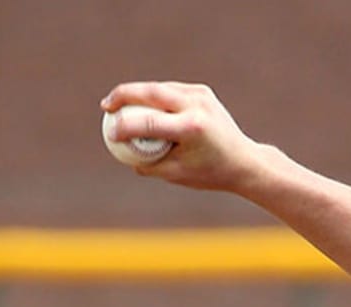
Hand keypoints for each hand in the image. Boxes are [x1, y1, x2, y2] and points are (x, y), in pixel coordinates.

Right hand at [100, 81, 269, 192]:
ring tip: (117, 105)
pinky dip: (154, 97)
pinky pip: (170, 91)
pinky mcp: (202, 91)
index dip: (125, 126)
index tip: (110, 133)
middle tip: (106, 106)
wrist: (244, 161)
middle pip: (151, 91)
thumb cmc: (210, 172)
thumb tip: (120, 153)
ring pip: (159, 88)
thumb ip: (148, 164)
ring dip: (137, 93)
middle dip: (123, 95)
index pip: (150, 122)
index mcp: (193, 127)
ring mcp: (201, 95)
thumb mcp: (176, 174)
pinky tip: (140, 105)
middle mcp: (197, 106)